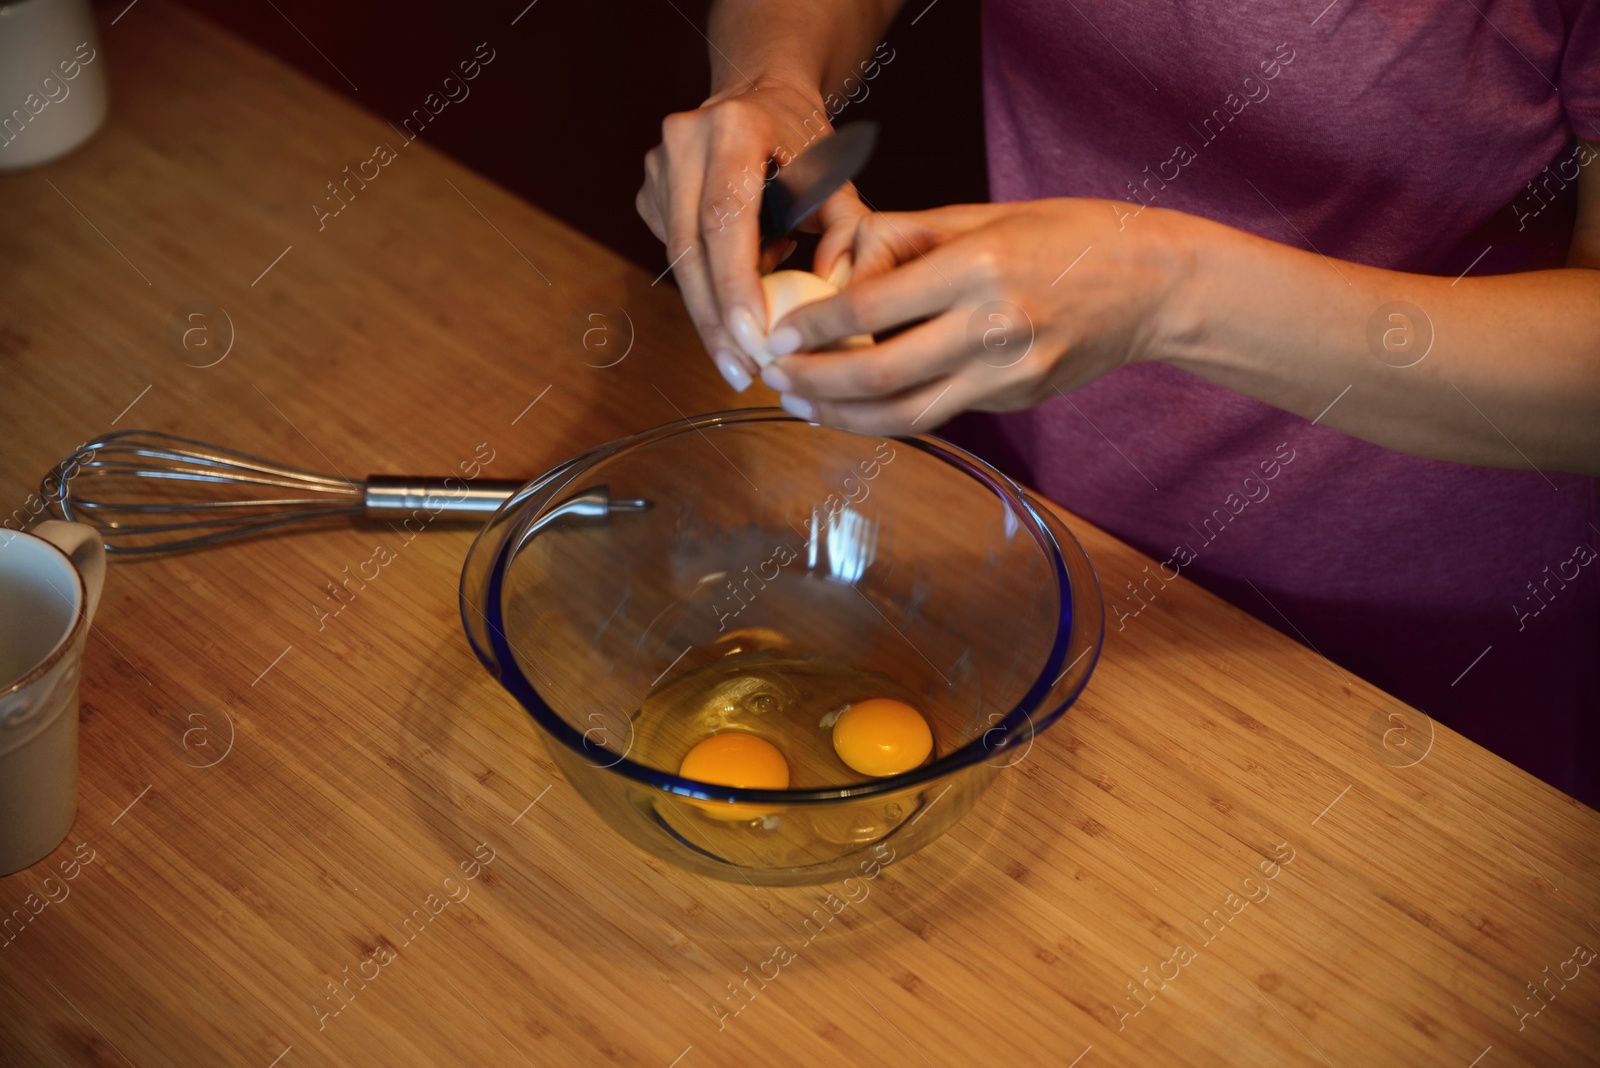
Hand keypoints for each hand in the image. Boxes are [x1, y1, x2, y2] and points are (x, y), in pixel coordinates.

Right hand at [637, 80, 868, 390]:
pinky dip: (706, 287)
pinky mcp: (649, 193)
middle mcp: (684, 140)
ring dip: (710, 313)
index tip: (752, 338)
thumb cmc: (802, 141)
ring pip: (677, 260)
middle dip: (715, 319)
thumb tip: (833, 289)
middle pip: (689, 249)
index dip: (735, 284)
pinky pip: (675, 255)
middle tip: (741, 372)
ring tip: (743, 354)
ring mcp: (658, 167)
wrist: (758, 98)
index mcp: (734, 127)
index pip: (725, 218)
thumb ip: (847, 229)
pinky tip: (738, 297)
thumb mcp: (837, 176)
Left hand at [757, 200, 1195, 433]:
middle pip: (878, 375)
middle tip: (772, 378)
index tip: (776, 335)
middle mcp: (991, 328)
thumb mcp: (983, 215)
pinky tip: (853, 406)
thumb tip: (836, 268)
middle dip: (812, 383)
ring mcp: (1007, 374)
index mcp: (976, 268)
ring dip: (840, 416)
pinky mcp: (1015, 400)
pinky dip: (888, 415)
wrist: (1154, 286)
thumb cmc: (1066, 236)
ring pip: (904, 415)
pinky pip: (938, 414)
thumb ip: (905, 239)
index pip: (871, 309)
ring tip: (799, 404)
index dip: (814, 328)